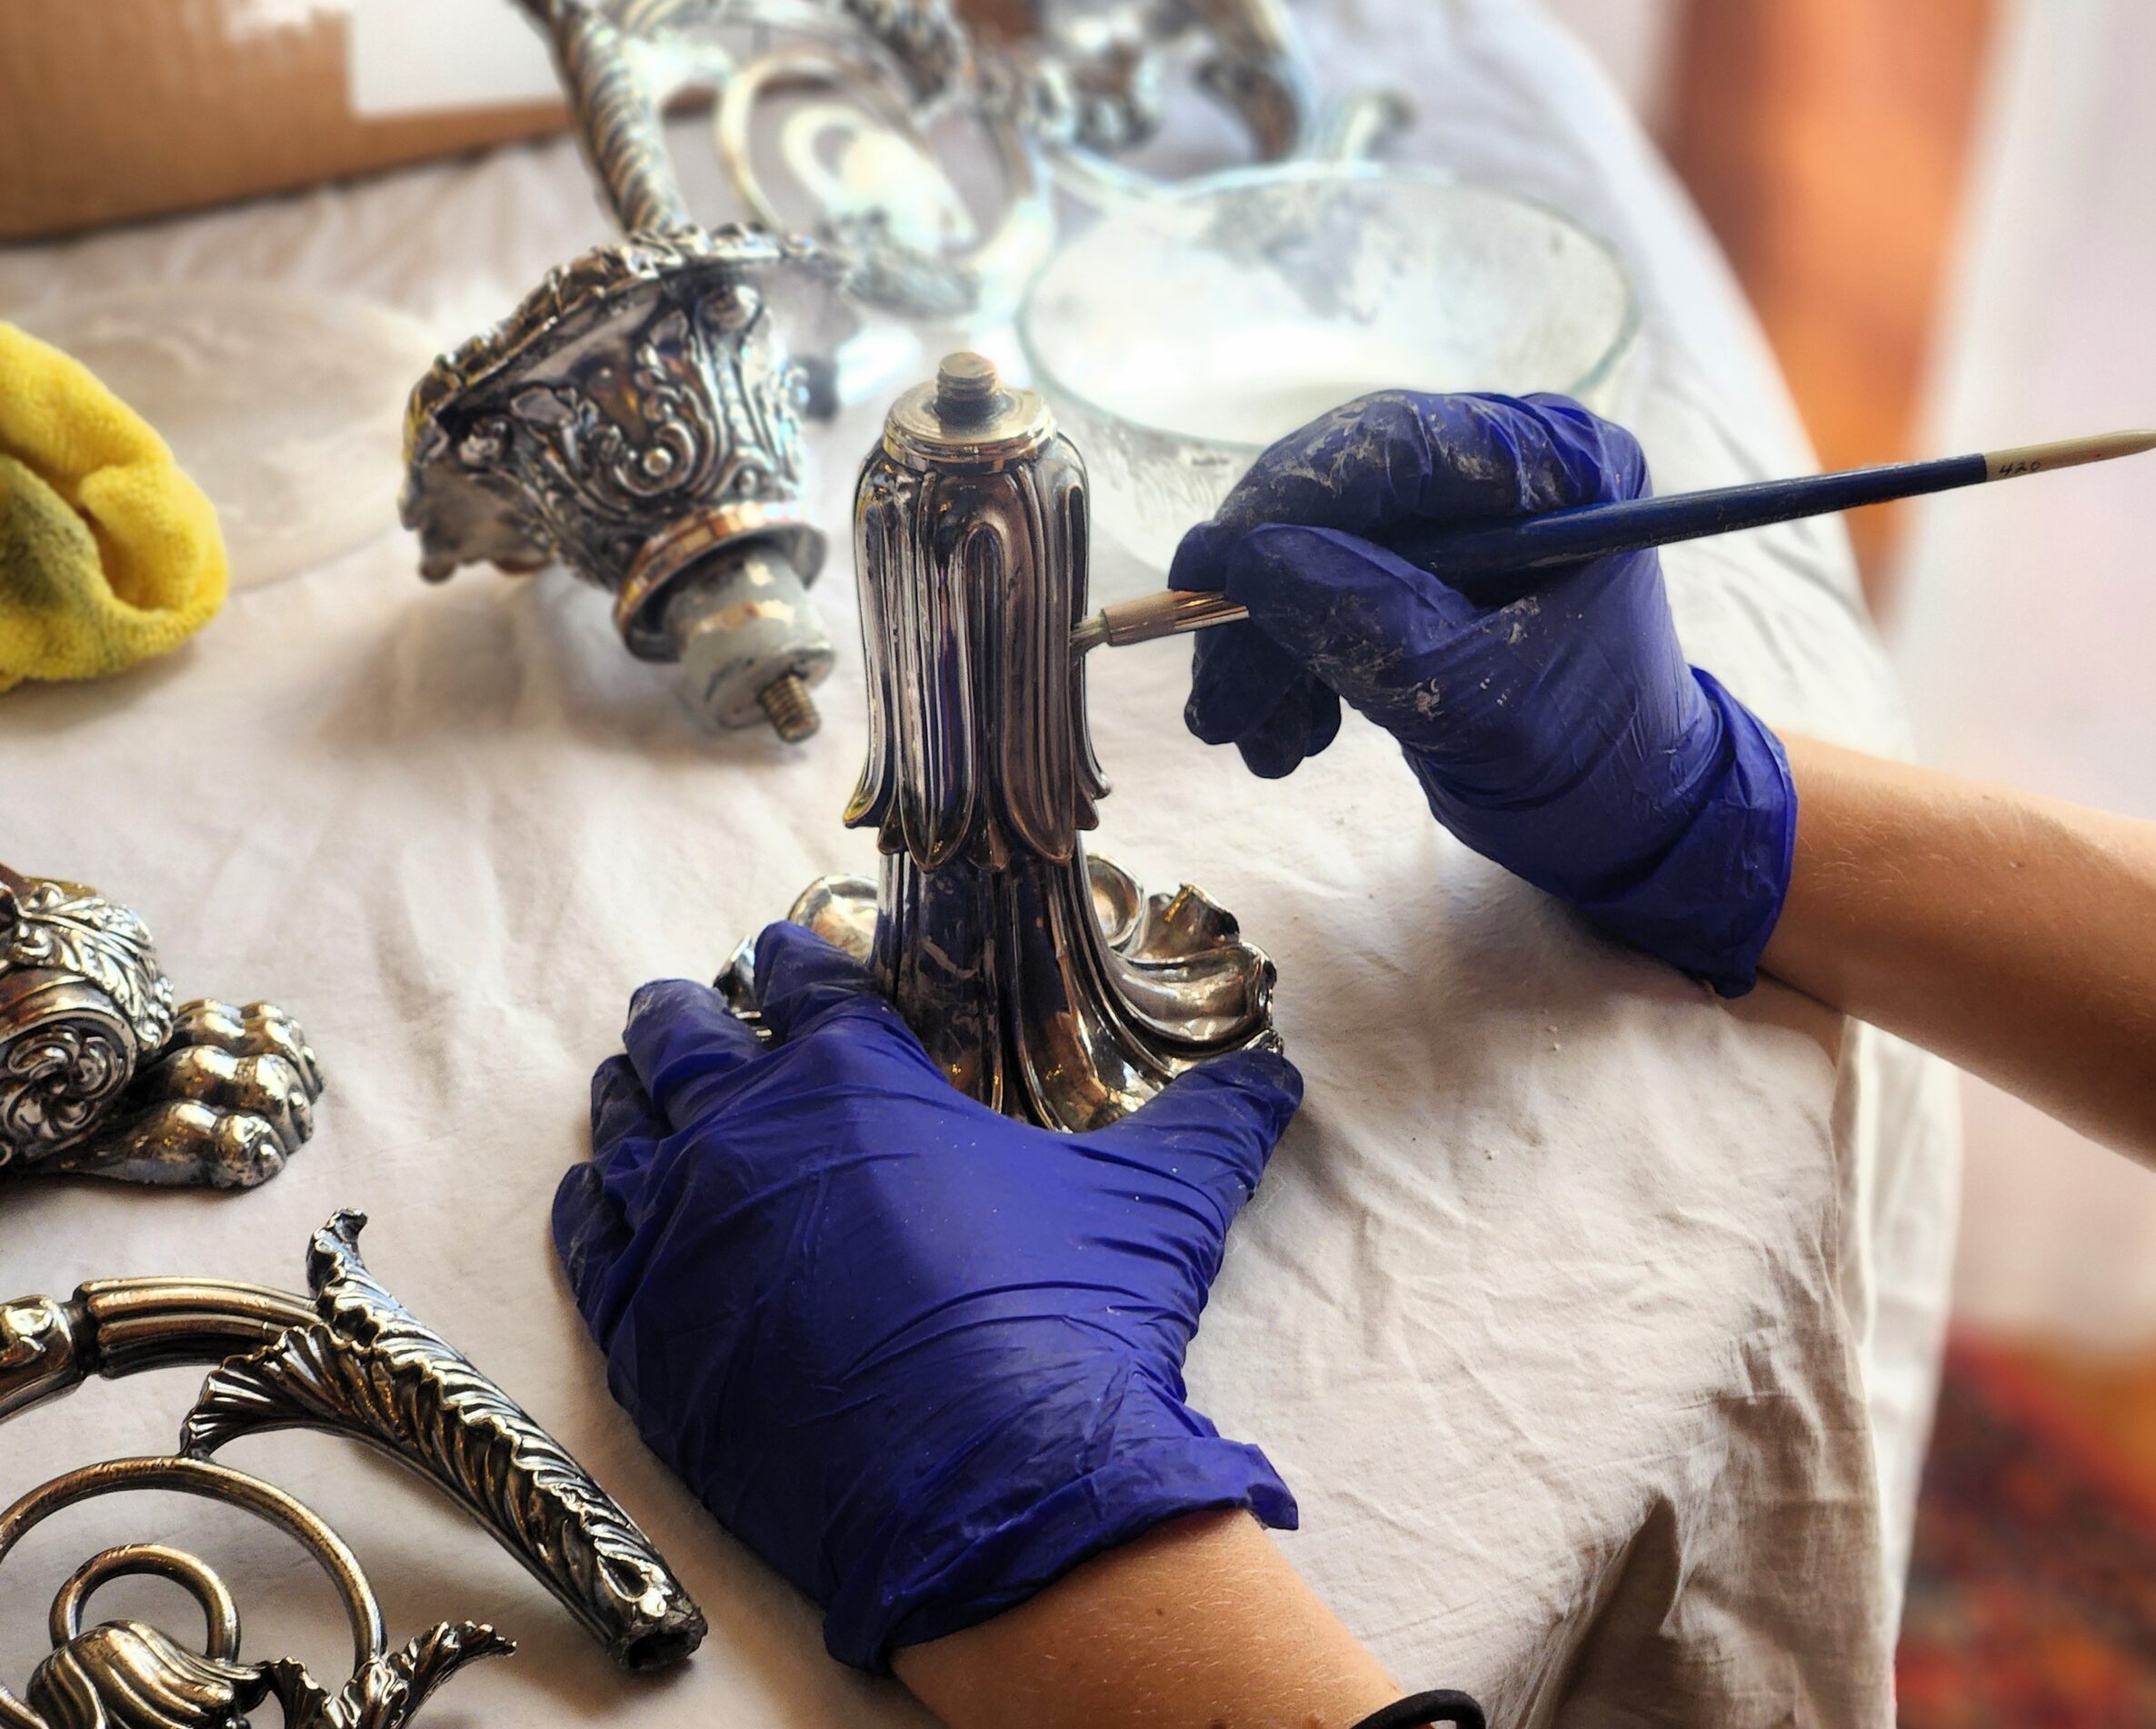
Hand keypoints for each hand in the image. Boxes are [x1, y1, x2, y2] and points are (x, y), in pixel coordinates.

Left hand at [552, 923, 1302, 1670]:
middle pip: (685, 1041)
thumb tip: (1280, 1078)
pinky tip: (606, 1198)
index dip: (792, 959)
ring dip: (632, 1099)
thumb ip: (1213, 1123)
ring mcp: (684, 1233)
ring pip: (624, 1130)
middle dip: (686, 1016)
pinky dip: (596, 1208)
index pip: (804, 981)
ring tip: (634, 1085)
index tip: (780, 952)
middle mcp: (749, 1134)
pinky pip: (592, 1242)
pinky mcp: (646, 1334)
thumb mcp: (1159, 1203)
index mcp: (857, 1078)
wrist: (996, 1485)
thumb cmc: (1069, 1322)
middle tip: (685, 1007)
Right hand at [1171, 390, 1794, 995]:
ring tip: (1250, 742)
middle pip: (1339, 497)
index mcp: (1558, 467)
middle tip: (1214, 692)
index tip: (1211, 567)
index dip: (1288, 499)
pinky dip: (1290, 668)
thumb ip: (1368, 626)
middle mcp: (1504, 470)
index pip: (1398, 443)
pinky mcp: (1420, 575)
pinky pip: (1323, 594)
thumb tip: (1245, 560)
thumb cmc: (1591, 765)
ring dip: (1265, 649)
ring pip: (1314, 551)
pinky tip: (1288, 741)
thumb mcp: (1476, 705)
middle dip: (1264, 596)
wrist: (1629, 827)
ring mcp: (1458, 523)